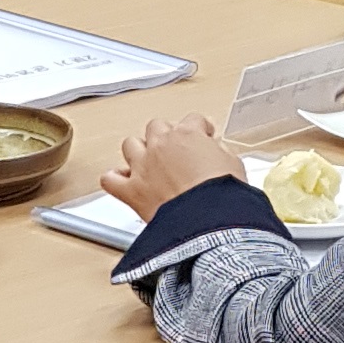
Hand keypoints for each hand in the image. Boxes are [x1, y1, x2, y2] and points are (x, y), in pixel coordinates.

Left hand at [99, 113, 238, 217]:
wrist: (208, 222)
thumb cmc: (223, 195)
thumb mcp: (233, 164)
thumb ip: (220, 151)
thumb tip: (214, 151)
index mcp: (188, 135)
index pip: (193, 120)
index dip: (199, 129)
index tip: (203, 137)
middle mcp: (161, 145)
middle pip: (156, 126)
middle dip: (165, 136)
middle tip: (175, 150)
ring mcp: (143, 166)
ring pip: (130, 144)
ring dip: (138, 151)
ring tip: (148, 163)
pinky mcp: (131, 191)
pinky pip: (110, 179)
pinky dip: (114, 179)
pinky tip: (123, 182)